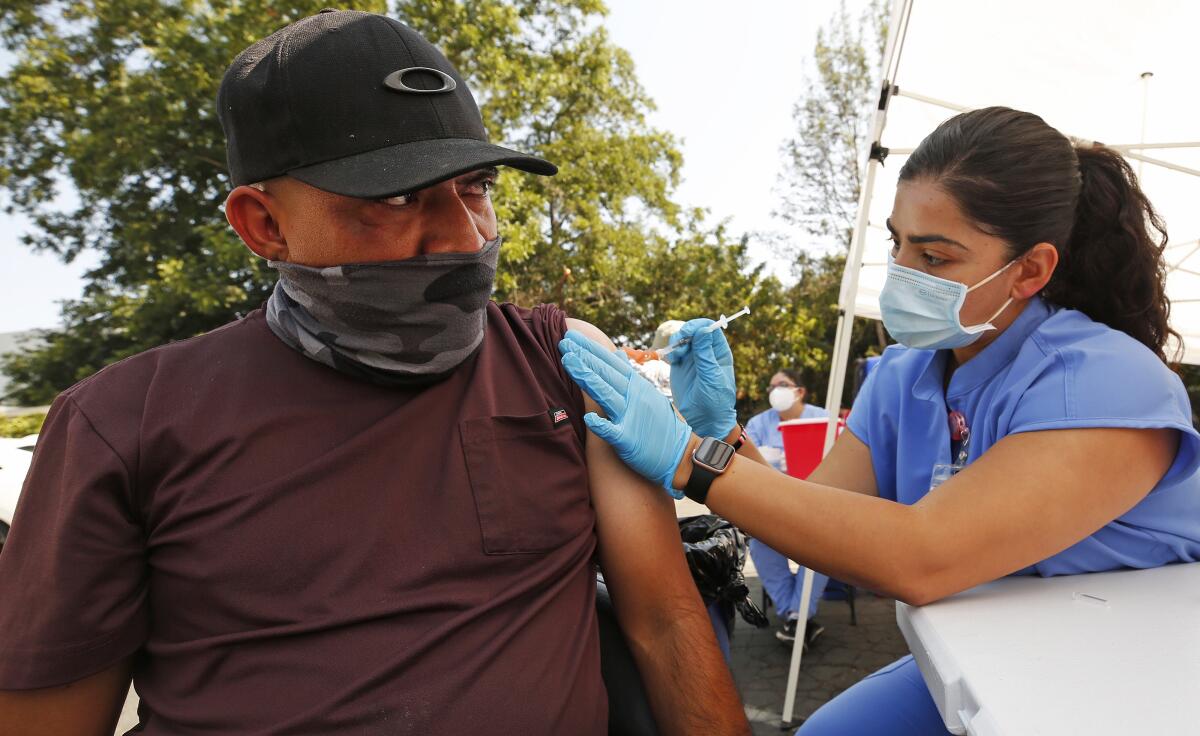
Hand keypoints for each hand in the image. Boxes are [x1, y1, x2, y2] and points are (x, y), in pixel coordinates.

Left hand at [559, 330, 691, 497]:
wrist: (679, 453)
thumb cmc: (659, 424)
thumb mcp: (647, 393)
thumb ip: (630, 374)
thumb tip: (617, 353)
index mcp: (636, 385)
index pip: (610, 362)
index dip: (590, 348)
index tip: (571, 336)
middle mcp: (633, 397)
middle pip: (605, 373)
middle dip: (583, 356)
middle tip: (563, 341)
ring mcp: (630, 417)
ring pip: (605, 394)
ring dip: (587, 377)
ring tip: (568, 361)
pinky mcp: (628, 440)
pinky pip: (612, 431)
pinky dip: (601, 424)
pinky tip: (588, 417)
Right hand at [663, 319, 737, 439]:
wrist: (704, 420)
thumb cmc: (714, 401)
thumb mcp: (711, 378)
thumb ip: (705, 355)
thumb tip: (703, 330)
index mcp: (719, 352)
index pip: (711, 329)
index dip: (699, 326)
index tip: (689, 333)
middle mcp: (706, 352)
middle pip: (694, 330)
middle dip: (684, 332)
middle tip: (678, 343)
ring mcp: (692, 358)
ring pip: (682, 339)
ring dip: (676, 342)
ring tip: (675, 357)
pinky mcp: (680, 365)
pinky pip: (674, 351)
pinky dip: (670, 351)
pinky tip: (671, 361)